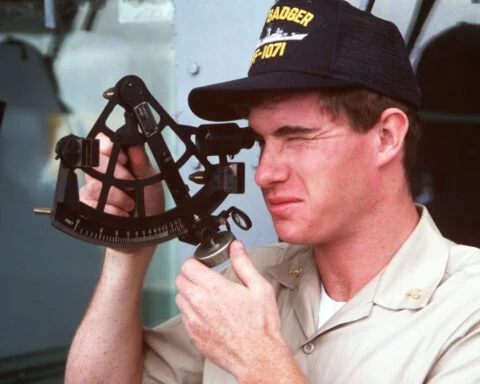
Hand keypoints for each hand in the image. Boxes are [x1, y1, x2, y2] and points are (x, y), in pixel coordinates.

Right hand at [79, 133, 163, 216]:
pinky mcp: (86, 207)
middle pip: (95, 163)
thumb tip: (134, 142)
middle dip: (117, 174)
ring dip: (117, 196)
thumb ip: (141, 162)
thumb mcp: (151, 180)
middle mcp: (100, 173)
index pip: (101, 143)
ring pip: (94, 185)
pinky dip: (112, 210)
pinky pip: (92, 205)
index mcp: (116, 161)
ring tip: (130, 204)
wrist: (146, 228)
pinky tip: (122, 213)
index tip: (125, 159)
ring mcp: (91, 190)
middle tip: (132, 185)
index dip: (109, 148)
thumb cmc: (149, 203)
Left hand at [175, 241, 294, 381]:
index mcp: (214, 288)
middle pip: (180, 280)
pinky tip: (208, 314)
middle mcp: (199, 303)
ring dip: (189, 294)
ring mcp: (193, 320)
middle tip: (205, 279)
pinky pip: (184, 316)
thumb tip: (236, 247)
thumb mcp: (259, 288)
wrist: (258, 357)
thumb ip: (243, 264)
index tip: (204, 265)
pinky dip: (191, 312)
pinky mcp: (192, 335)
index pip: (188, 266)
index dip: (196, 263)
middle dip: (191, 276)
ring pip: (179, 298)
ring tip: (207, 297)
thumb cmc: (261, 325)